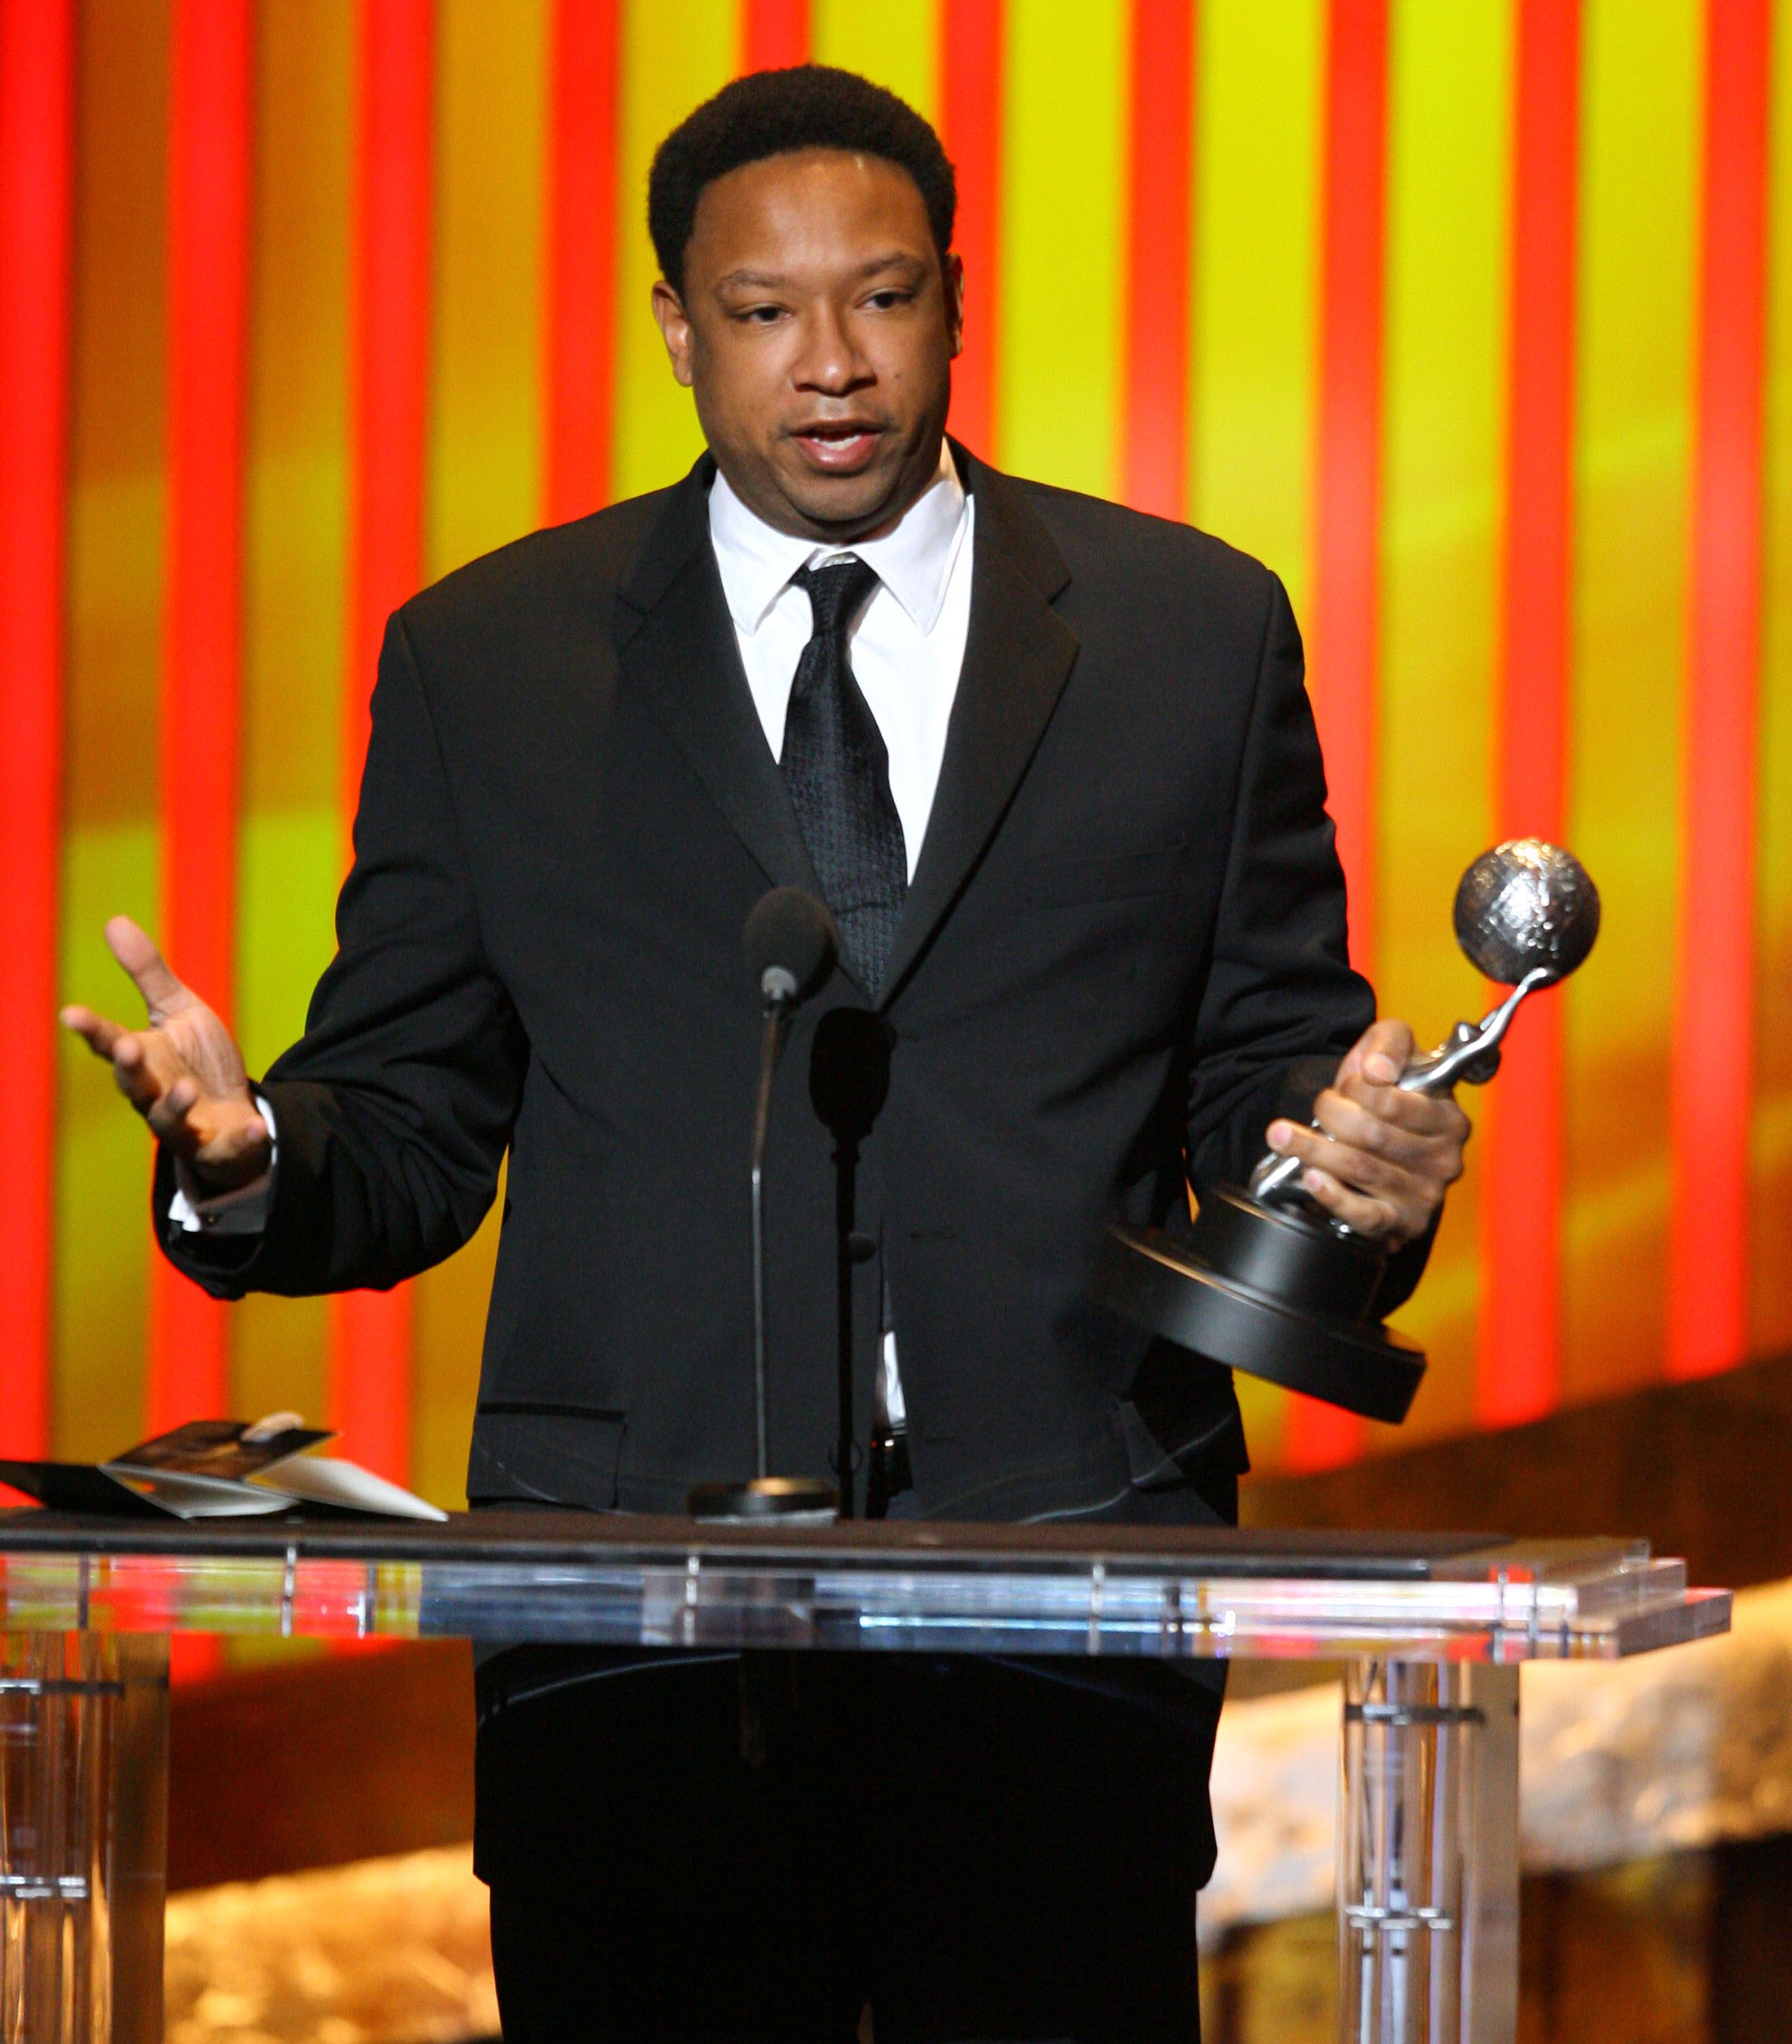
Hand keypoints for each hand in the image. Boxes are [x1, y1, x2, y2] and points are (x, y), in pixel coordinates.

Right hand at [61, 917, 270, 1194]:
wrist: (233, 1111)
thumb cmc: (198, 1060)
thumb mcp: (180, 1011)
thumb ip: (149, 973)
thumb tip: (114, 920)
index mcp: (143, 1058)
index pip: (110, 1042)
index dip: (91, 1029)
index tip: (72, 1013)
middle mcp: (152, 1093)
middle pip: (133, 1083)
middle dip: (129, 1067)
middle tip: (127, 1046)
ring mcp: (182, 1123)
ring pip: (168, 1119)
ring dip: (174, 1104)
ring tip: (185, 1087)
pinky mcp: (215, 1146)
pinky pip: (228, 1146)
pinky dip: (242, 1138)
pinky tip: (257, 1128)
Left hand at [1263, 1019, 1468, 1249]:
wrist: (1383, 1142)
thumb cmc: (1389, 1097)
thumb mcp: (1392, 1052)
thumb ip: (1389, 1043)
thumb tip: (1378, 1070)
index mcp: (1448, 1118)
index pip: (1393, 1103)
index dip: (1356, 1091)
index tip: (1342, 1086)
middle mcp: (1443, 1159)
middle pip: (1372, 1136)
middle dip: (1330, 1117)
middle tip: (1316, 1109)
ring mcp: (1424, 1195)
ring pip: (1360, 1169)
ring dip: (1314, 1151)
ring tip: (1282, 1136)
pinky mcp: (1400, 1223)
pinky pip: (1364, 1214)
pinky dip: (1334, 1196)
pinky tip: (1313, 1178)